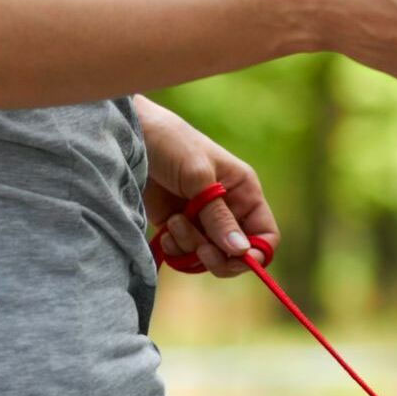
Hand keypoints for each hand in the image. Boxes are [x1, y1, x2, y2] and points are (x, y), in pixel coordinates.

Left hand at [135, 96, 279, 277]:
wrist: (130, 137)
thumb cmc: (172, 144)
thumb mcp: (198, 178)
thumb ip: (219, 217)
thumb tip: (242, 251)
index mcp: (244, 193)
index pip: (265, 234)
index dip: (256, 252)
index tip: (235, 258)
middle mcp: (229, 210)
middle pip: (237, 253)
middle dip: (219, 256)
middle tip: (201, 251)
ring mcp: (203, 220)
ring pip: (210, 256)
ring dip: (191, 247)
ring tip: (174, 222)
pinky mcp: (179, 227)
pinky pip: (185, 254)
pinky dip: (176, 250)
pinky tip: (166, 230)